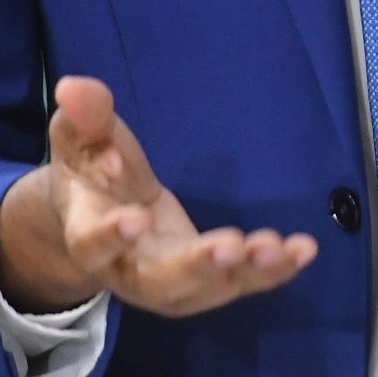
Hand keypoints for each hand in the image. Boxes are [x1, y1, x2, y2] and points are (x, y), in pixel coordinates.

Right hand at [0, 76, 317, 318]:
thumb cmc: (90, 172)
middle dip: (196, 267)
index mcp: (88, 233)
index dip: (112, 235)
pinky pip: (239, 282)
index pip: (94, 242)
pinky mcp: (204, 281)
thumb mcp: (80, 139)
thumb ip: (83, 117)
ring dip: (244, 273)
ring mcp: (169, 282)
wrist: (98, 219)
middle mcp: (127, 270)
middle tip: (230, 248)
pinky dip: (272, 271)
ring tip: (276, 248)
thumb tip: (73, 86)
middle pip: (159, 281)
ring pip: (205, 290)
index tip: (135, 217)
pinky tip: (303, 250)